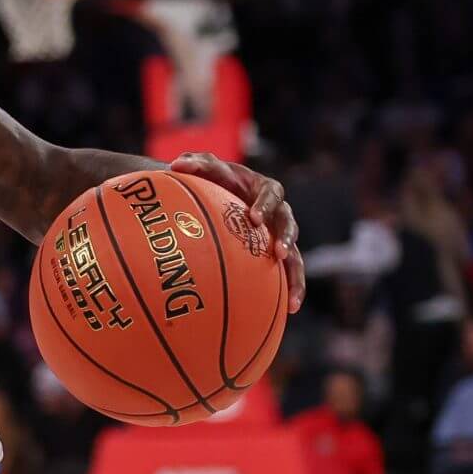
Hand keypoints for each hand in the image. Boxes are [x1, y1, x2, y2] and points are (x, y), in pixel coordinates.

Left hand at [171, 153, 303, 312]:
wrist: (216, 193)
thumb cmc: (211, 179)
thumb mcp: (205, 168)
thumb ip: (195, 163)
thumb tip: (177, 164)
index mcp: (265, 189)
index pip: (271, 194)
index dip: (265, 205)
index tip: (255, 219)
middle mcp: (277, 213)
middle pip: (289, 223)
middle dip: (286, 237)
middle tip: (278, 252)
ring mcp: (278, 235)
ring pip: (295, 254)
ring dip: (295, 273)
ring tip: (292, 296)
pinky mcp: (275, 255)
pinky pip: (288, 273)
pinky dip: (291, 289)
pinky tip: (290, 310)